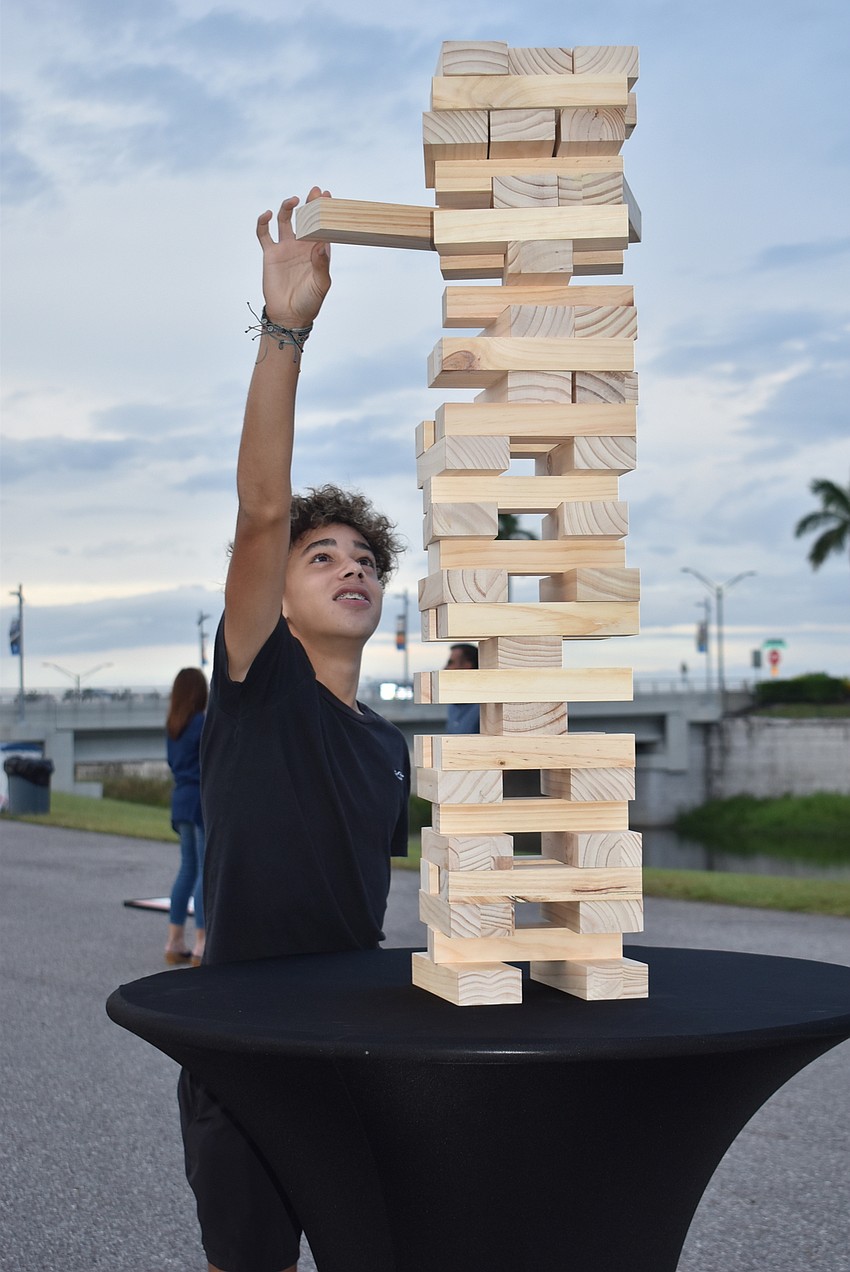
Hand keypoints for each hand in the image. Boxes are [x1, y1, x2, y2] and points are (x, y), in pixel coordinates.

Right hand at [256, 187, 331, 328]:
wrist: (289, 316)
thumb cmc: (309, 302)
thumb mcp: (321, 285)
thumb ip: (322, 264)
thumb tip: (322, 244)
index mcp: (317, 251)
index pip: (322, 226)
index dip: (324, 211)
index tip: (327, 196)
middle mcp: (301, 246)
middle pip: (305, 219)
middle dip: (310, 204)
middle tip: (314, 191)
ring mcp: (285, 248)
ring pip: (285, 220)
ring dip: (288, 208)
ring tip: (292, 201)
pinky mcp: (270, 254)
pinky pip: (264, 234)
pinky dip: (263, 222)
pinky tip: (266, 214)